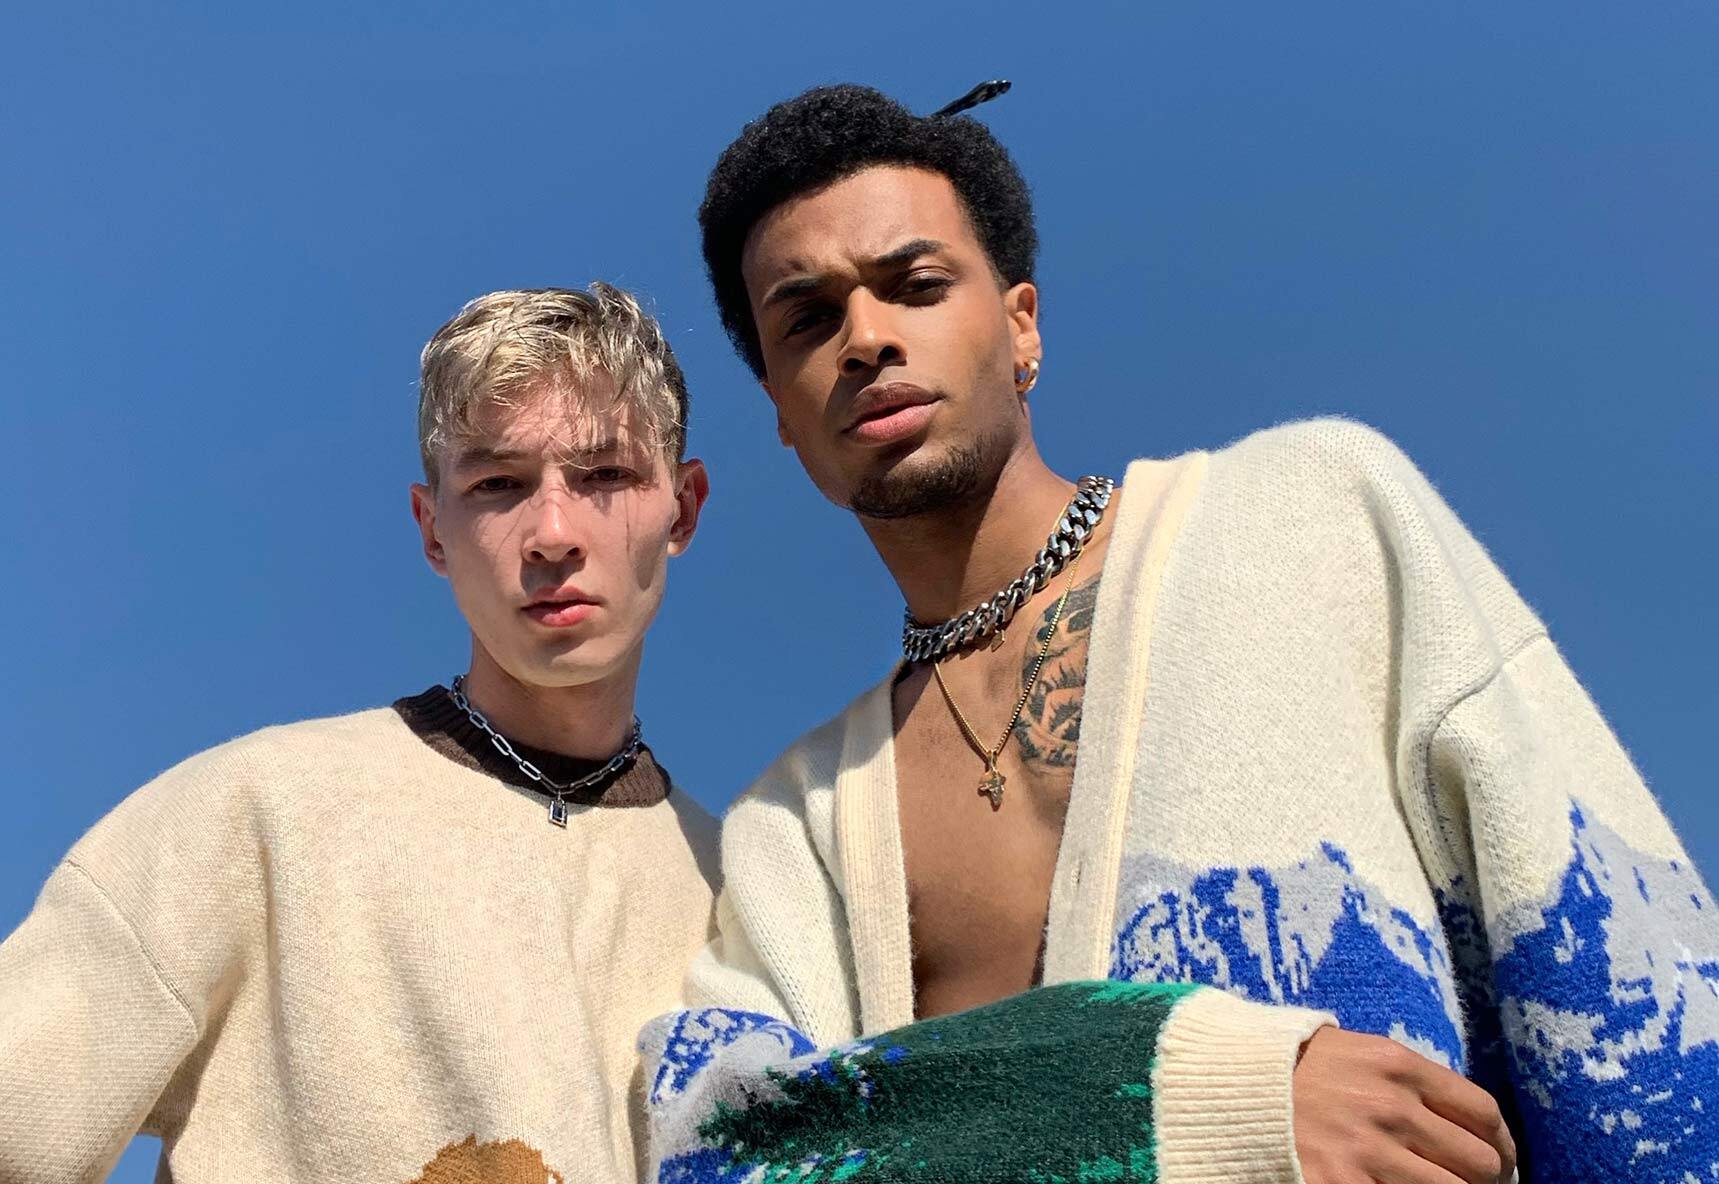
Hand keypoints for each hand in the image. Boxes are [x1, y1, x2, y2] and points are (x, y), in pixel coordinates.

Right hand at [1294, 1028, 1515, 1183]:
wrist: (1229, 1084)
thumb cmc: (1294, 1066)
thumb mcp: (1354, 1051)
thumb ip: (1406, 1077)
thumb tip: (1460, 1118)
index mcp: (1398, 1066)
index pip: (1482, 1113)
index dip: (1501, 1144)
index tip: (1498, 1158)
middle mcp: (1392, 1108)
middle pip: (1479, 1161)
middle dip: (1484, 1179)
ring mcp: (1370, 1152)